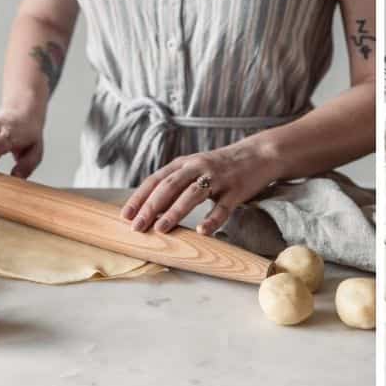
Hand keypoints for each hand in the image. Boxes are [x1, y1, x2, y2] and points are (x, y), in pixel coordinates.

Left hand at [121, 142, 279, 235]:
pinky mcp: (236, 190)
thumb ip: (176, 183)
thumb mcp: (196, 168)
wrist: (259, 154)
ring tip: (161, 229)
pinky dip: (212, 219)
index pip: (156, 179)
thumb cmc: (222, 166)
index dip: (140, 197)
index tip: (126, 216)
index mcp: (185, 163)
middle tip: (137, 226)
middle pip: (169, 186)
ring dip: (175, 212)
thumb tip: (150, 209)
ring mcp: (218, 178)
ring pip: (192, 195)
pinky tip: (202, 231)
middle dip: (151, 207)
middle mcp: (198, 167)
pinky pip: (223, 207)